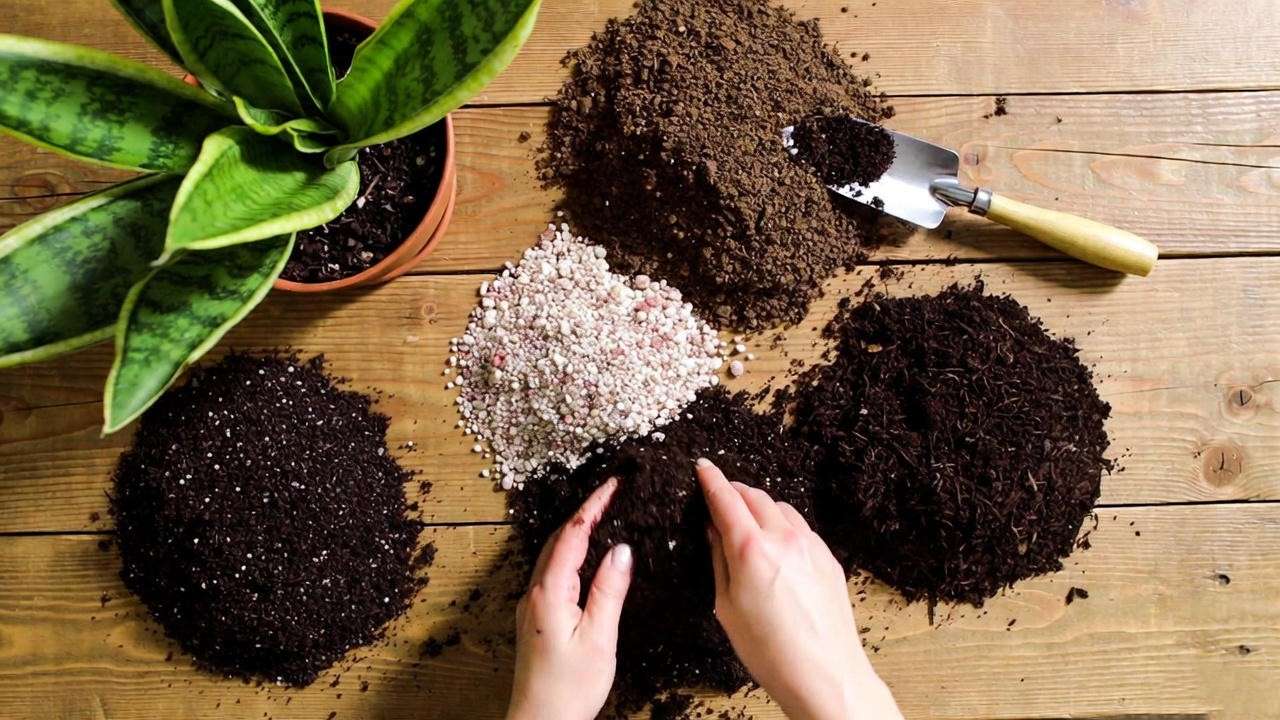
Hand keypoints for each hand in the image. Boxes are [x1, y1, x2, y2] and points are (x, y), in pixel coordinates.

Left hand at [507, 478, 632, 719]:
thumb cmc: (569, 688)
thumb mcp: (599, 638)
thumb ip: (609, 590)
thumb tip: (621, 550)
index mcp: (549, 592)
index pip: (573, 535)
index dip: (594, 505)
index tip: (614, 484)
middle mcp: (535, 593)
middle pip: (558, 539)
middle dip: (584, 513)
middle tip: (612, 494)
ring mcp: (532, 605)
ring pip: (553, 556)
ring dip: (576, 533)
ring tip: (603, 517)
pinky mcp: (535, 618)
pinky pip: (553, 573)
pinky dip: (571, 555)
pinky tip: (587, 560)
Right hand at [697, 459, 902, 719]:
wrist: (825, 674)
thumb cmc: (770, 651)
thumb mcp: (727, 607)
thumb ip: (719, 561)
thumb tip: (713, 530)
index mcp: (751, 549)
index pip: (726, 499)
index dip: (711, 479)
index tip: (702, 466)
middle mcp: (783, 538)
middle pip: (755, 496)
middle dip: (735, 491)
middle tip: (720, 496)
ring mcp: (810, 546)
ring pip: (781, 508)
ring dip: (761, 506)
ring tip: (747, 520)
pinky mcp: (828, 558)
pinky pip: (801, 528)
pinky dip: (783, 524)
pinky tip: (776, 543)